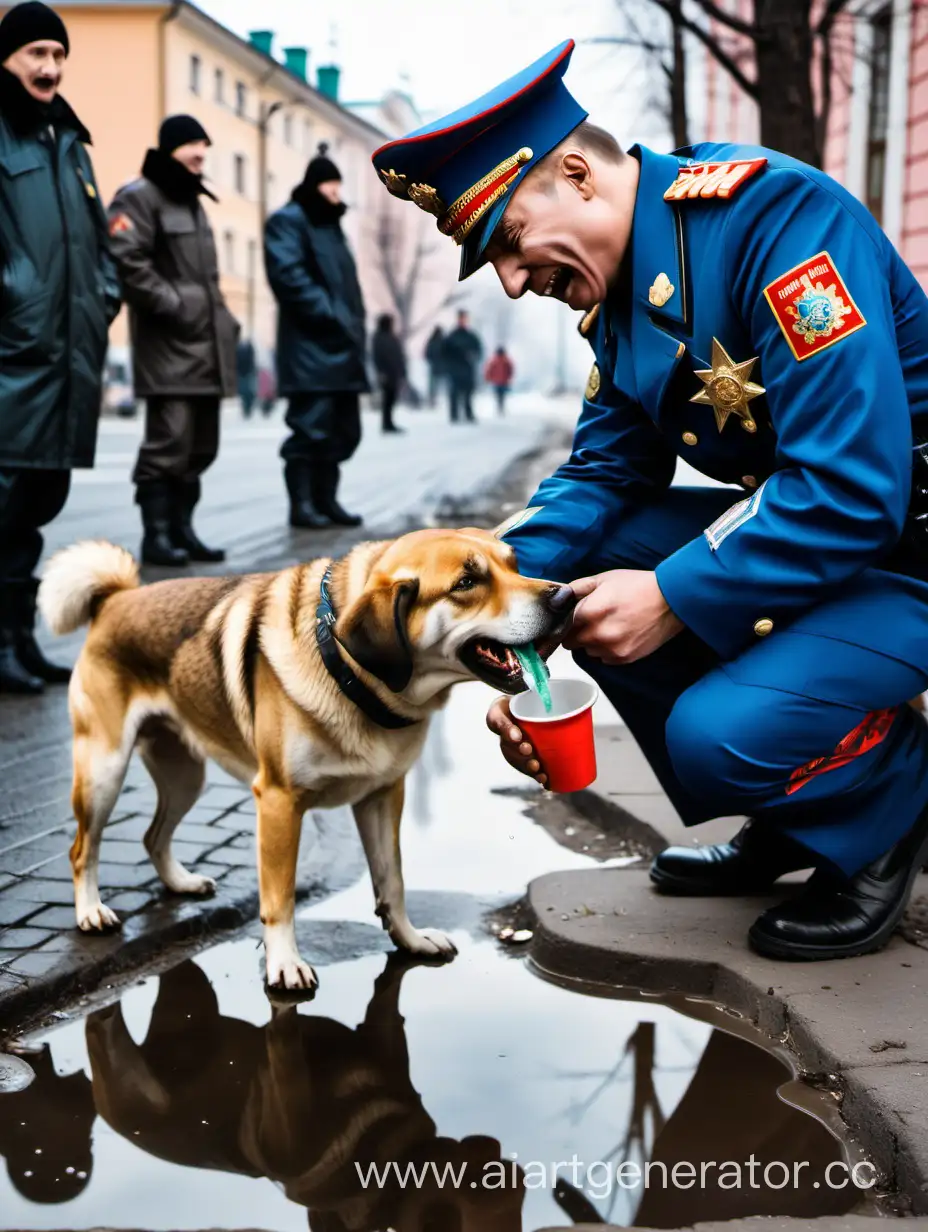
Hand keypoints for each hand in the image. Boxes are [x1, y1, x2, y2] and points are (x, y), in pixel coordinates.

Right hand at [486, 696, 546, 786]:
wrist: (523, 705)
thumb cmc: (524, 698)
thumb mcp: (526, 689)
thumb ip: (533, 688)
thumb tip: (547, 684)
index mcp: (499, 715)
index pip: (499, 722)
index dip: (508, 730)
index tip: (517, 736)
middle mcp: (504, 733)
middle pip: (508, 747)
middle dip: (520, 755)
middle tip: (532, 757)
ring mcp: (512, 746)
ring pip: (516, 760)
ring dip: (527, 768)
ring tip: (539, 773)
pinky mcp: (524, 754)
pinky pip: (526, 766)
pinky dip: (536, 776)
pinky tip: (546, 782)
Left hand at [563, 569, 682, 664]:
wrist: (670, 601)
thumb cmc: (638, 586)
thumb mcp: (604, 579)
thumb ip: (576, 589)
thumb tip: (558, 599)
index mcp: (591, 611)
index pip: (562, 626)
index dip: (564, 621)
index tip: (569, 618)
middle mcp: (598, 634)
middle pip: (571, 642)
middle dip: (576, 632)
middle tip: (591, 621)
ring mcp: (611, 649)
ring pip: (588, 651)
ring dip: (592, 642)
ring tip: (609, 626)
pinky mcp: (624, 658)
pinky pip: (604, 658)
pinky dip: (607, 649)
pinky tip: (620, 634)